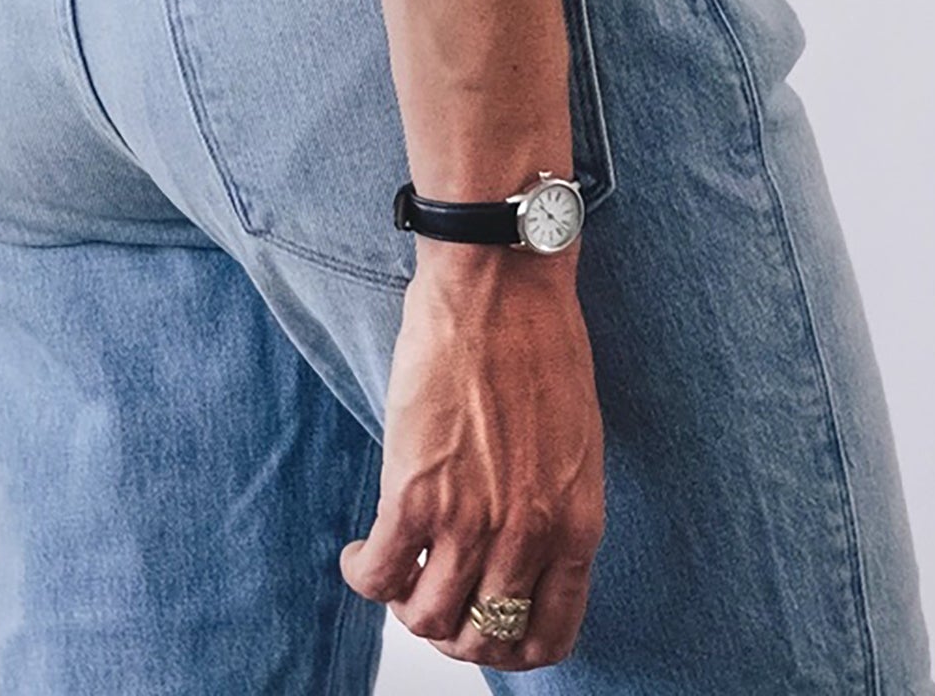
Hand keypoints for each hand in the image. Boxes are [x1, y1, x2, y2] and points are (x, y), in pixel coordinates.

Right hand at [339, 240, 605, 669]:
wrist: (500, 286)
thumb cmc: (540, 341)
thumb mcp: (575, 442)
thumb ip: (554, 504)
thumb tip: (524, 548)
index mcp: (576, 523)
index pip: (550, 635)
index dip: (510, 648)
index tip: (485, 627)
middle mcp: (527, 535)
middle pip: (481, 638)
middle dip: (451, 630)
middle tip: (429, 595)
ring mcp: (470, 520)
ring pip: (427, 618)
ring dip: (403, 604)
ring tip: (392, 570)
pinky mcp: (414, 493)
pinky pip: (379, 575)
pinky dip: (362, 574)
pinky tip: (358, 551)